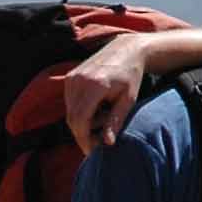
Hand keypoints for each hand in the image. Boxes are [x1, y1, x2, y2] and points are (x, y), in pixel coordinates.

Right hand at [63, 34, 149, 153]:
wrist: (127, 49)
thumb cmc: (132, 75)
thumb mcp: (128, 99)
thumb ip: (116, 121)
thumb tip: (107, 144)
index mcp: (95, 85)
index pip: (80, 121)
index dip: (84, 139)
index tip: (92, 152)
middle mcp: (79, 80)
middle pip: (72, 119)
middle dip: (82, 135)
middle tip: (96, 144)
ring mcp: (72, 77)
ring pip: (69, 112)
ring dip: (81, 124)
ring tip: (102, 123)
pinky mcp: (70, 77)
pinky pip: (69, 102)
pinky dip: (79, 112)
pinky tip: (96, 111)